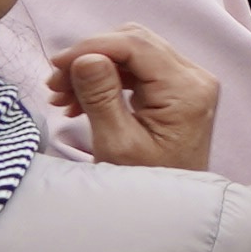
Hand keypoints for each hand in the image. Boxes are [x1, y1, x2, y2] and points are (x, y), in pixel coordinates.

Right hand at [50, 26, 222, 176]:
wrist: (170, 207)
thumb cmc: (146, 182)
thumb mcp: (117, 143)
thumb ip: (101, 97)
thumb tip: (85, 57)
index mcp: (186, 89)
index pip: (136, 45)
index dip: (92, 47)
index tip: (57, 65)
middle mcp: (195, 78)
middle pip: (135, 44)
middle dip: (90, 57)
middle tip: (55, 84)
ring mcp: (189, 82)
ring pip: (133, 55)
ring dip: (95, 69)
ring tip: (61, 97)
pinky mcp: (178, 90)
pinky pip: (138, 71)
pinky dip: (107, 80)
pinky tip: (79, 102)